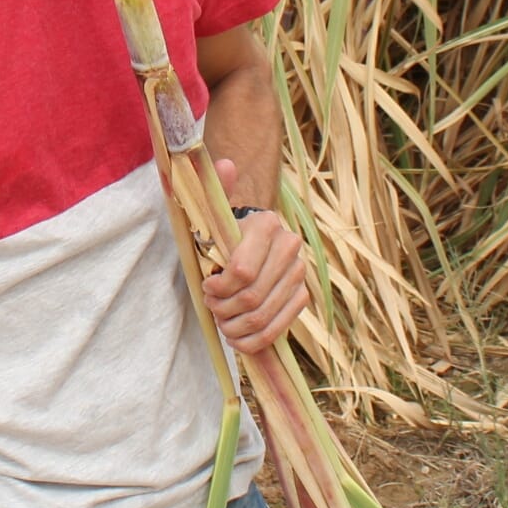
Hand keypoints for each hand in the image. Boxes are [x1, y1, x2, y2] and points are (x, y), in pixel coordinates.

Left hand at [200, 159, 308, 354]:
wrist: (252, 238)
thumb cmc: (225, 228)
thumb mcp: (215, 210)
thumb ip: (216, 189)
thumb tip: (226, 165)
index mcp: (267, 224)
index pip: (241, 271)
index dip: (218, 286)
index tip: (206, 286)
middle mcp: (289, 247)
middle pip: (251, 297)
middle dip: (224, 308)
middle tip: (211, 306)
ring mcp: (299, 273)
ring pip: (263, 316)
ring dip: (235, 327)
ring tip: (221, 321)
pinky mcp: (302, 296)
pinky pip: (277, 330)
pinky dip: (253, 342)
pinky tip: (236, 337)